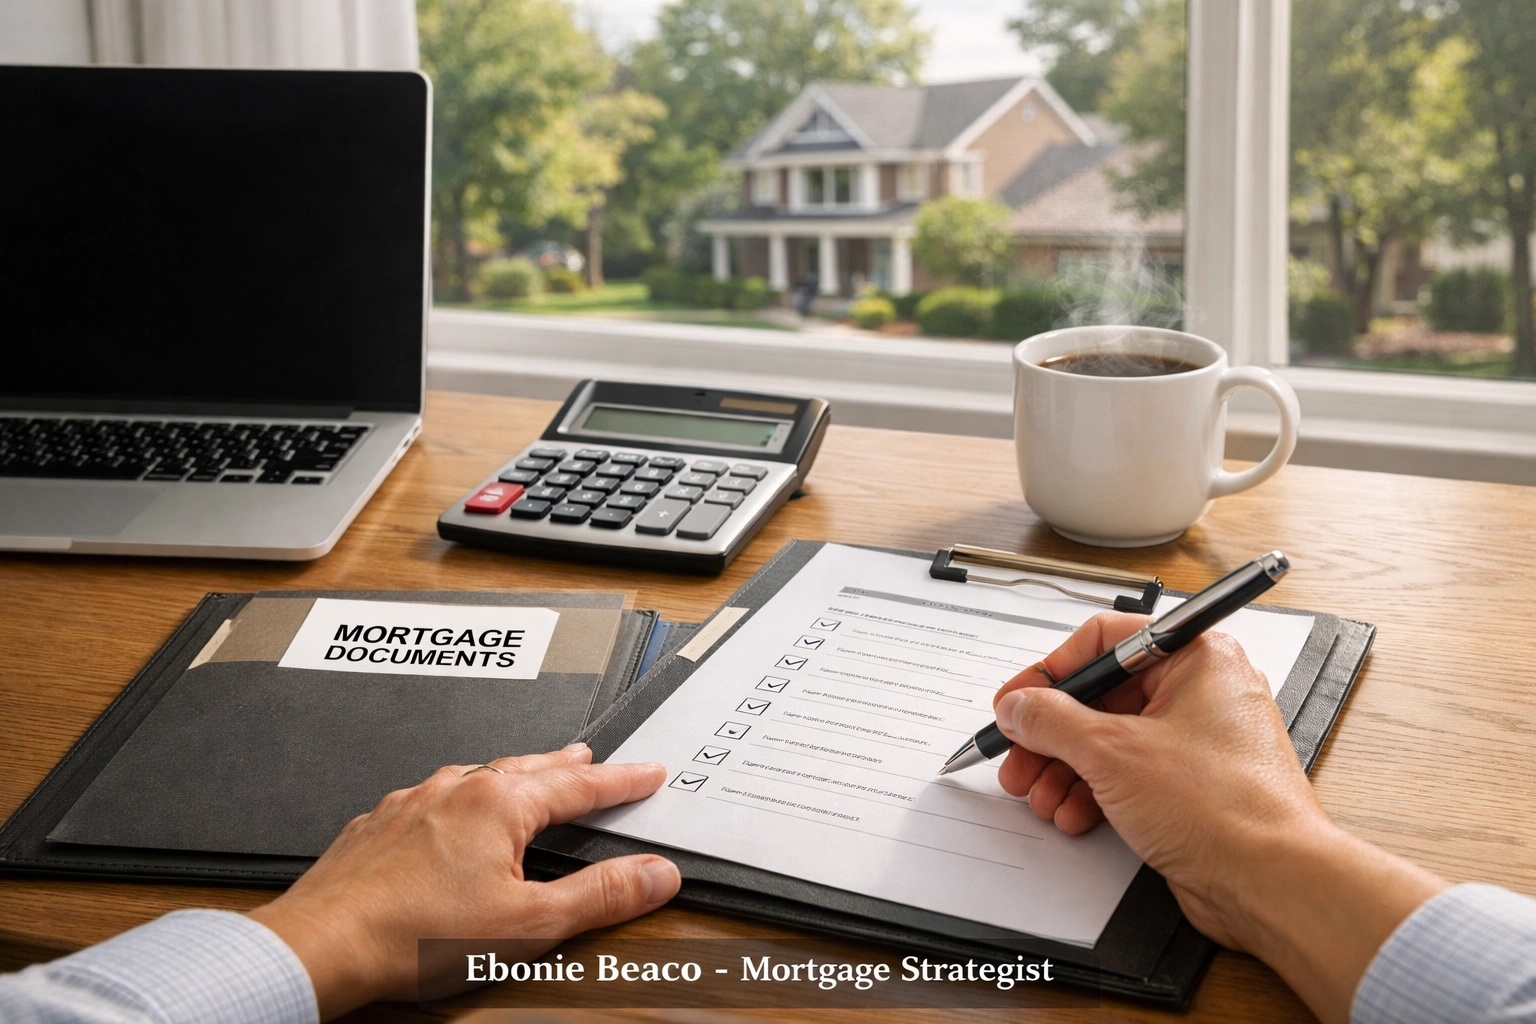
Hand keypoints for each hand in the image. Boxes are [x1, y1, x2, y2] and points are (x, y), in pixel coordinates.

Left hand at [249, 744, 676, 1019]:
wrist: (321, 946)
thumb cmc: (413, 938)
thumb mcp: (528, 926)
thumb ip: (600, 896)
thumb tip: (655, 874)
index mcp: (500, 805)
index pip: (579, 787)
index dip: (620, 782)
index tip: (647, 773)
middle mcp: (456, 790)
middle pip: (528, 768)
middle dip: (566, 766)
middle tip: (592, 760)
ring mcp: (411, 803)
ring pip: (476, 776)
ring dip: (512, 775)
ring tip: (528, 778)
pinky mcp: (377, 825)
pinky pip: (430, 797)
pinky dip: (457, 798)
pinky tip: (451, 814)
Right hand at [991, 613, 1444, 1023]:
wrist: (1272, 883)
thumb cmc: (1223, 807)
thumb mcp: (1112, 752)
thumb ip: (1051, 721)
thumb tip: (1019, 706)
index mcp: (1196, 657)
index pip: (1105, 641)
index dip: (1051, 671)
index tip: (1016, 701)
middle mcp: (1202, 691)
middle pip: (1102, 697)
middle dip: (1051, 735)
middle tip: (1018, 758)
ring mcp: (1199, 741)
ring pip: (1110, 741)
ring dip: (1066, 770)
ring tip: (1040, 796)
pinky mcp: (1194, 786)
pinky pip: (1130, 775)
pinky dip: (1095, 793)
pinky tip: (1074, 815)